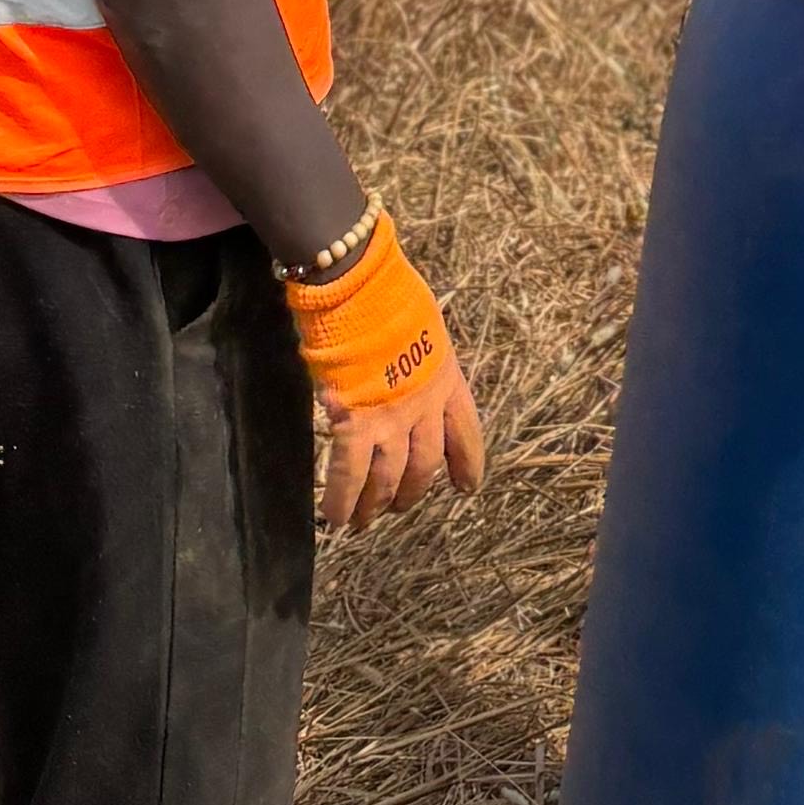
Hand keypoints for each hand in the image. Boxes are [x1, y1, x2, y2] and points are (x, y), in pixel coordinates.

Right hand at [283, 211, 488, 532]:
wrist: (360, 282)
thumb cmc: (385, 292)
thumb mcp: (422, 324)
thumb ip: (418, 354)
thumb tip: (404, 362)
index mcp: (446, 377)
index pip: (465, 431)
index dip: (467, 462)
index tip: (468, 487)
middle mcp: (425, 405)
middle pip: (424, 465)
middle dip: (411, 492)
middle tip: (397, 507)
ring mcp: (392, 418)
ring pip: (387, 480)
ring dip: (374, 505)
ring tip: (362, 521)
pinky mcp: (355, 422)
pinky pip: (349, 475)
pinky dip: (341, 501)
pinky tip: (335, 517)